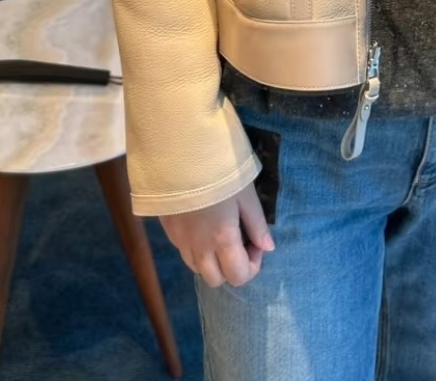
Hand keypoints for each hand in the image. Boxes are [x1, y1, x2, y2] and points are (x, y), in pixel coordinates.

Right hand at [158, 183, 274, 287]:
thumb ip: (257, 224)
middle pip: (215, 280)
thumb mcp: (245, 194)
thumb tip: (267, 247)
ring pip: (197, 269)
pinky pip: (184, 252)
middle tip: (238, 242)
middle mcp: (199, 248)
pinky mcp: (167, 230)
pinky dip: (196, 249)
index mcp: (222, 240)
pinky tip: (201, 227)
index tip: (255, 242)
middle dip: (230, 268)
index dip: (252, 265)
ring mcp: (179, 241)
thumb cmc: (219, 172)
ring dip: (212, 261)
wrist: (179, 155)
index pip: (238, 276)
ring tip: (218, 235)